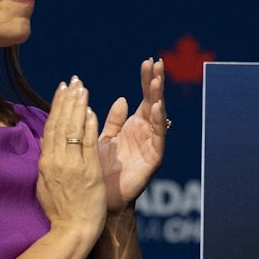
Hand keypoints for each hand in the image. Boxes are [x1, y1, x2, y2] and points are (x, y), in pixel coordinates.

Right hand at [35, 78, 109, 240]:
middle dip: (67, 100)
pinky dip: (88, 126)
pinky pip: (87, 144)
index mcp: (46, 163)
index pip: (50, 128)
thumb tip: (47, 141)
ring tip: (82, 88)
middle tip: (72, 80)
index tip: (61, 89)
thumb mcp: (46, 184)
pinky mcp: (88, 172)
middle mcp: (56, 161)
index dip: (56, 106)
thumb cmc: (60, 211)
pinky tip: (91, 110)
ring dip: (77, 106)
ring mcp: (72, 165)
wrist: (72, 231)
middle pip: (60, 124)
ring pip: (73, 130)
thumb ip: (48, 162)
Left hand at [97, 57, 167, 211]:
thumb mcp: (103, 138)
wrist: (99, 198)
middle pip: (153, 102)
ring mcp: (151, 144)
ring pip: (157, 116)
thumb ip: (113, 120)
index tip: (148, 61)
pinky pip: (157, 137)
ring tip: (156, 80)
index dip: (146, 80)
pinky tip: (155, 107)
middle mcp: (145, 132)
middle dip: (155, 82)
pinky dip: (157, 121)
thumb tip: (122, 100)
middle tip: (157, 62)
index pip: (143, 97)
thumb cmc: (100, 170)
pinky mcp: (153, 158)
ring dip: (158, 97)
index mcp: (133, 126)